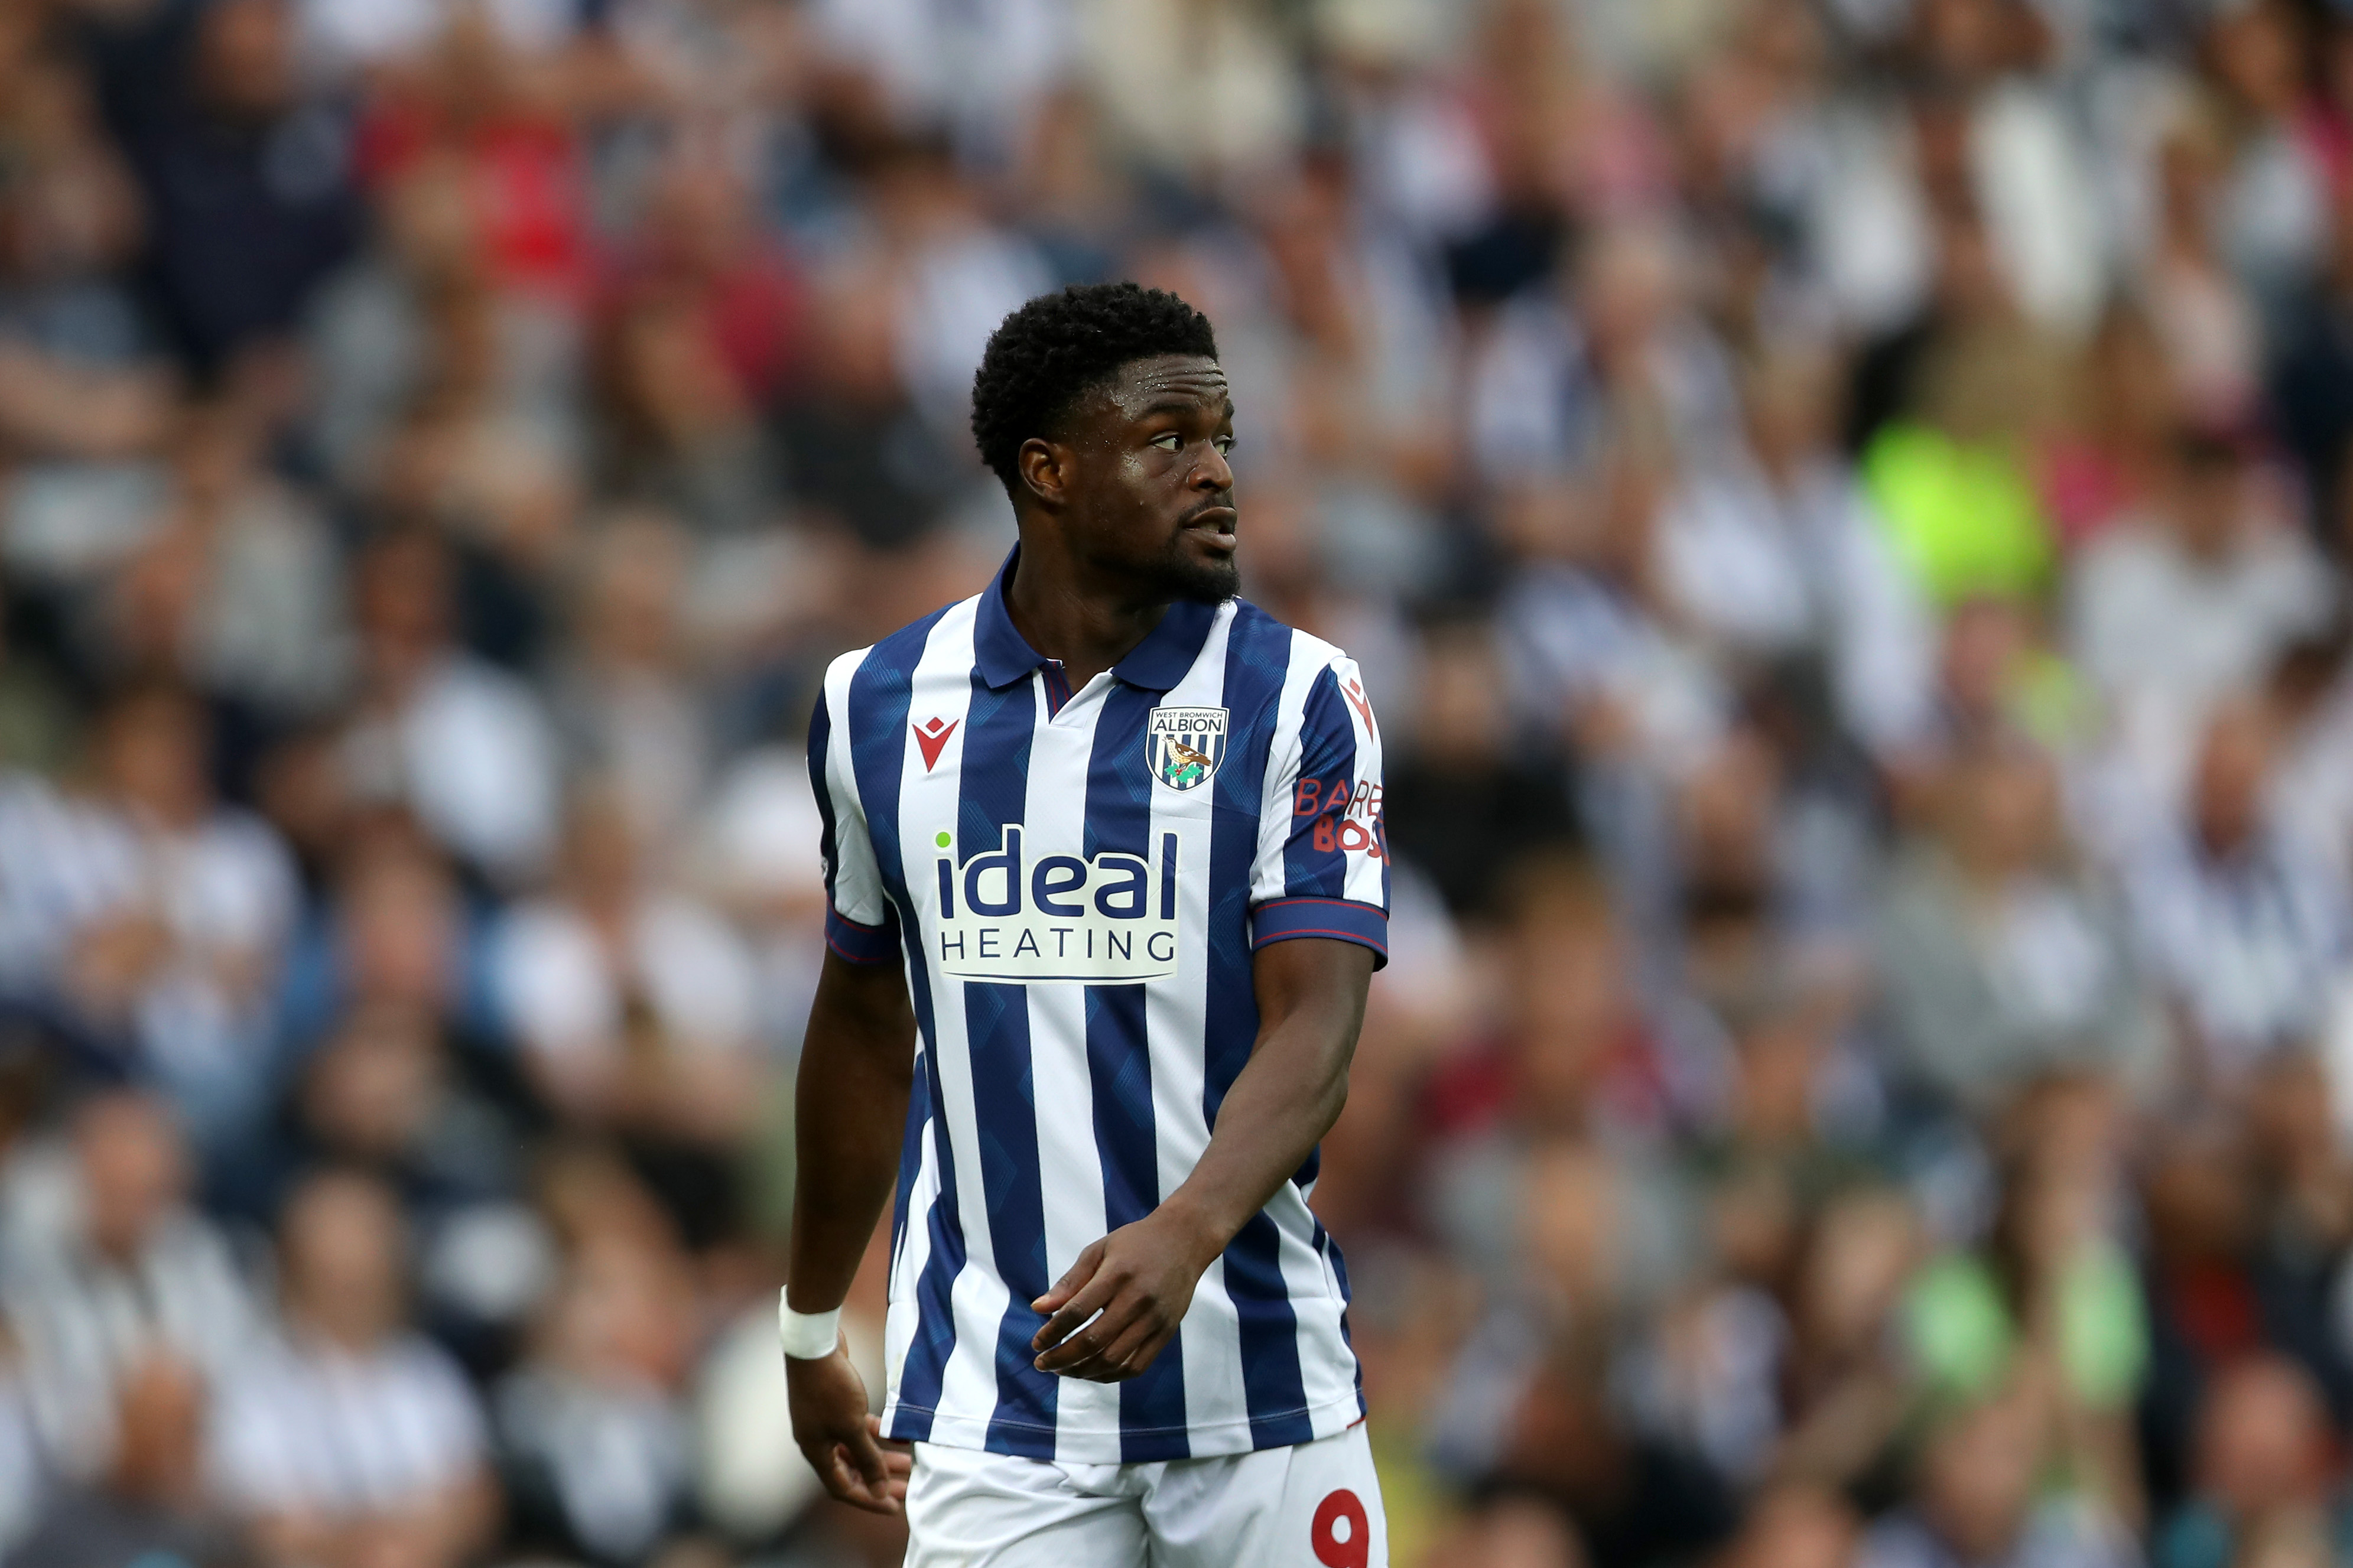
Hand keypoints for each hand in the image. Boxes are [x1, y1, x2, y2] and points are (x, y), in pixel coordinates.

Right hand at [786, 1345, 910, 1513]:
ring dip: (882, 1457)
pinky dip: (879, 1432)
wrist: (814, 1344)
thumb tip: (881, 1491)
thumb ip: (868, 1459)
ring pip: (858, 1448)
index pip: (842, 1488)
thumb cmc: (831, 1387)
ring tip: (911, 1463)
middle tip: (908, 1488)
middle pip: (851, 1470)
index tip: (895, 1507)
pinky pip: (860, 1427)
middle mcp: (818, 1440)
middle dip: (879, 1481)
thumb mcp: (853, 1426)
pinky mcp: (836, 1404)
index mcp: (816, 1451)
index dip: (868, 1500)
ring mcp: (826, 1421)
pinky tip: (900, 1434)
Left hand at [1030, 1209, 1219, 1382]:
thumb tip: (1038, 1308)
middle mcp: (1138, 1299)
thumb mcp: (1098, 1251)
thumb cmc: (1135, 1244)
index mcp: (1117, 1275)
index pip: (1077, 1312)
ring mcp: (1155, 1319)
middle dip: (1062, 1358)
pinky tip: (1091, 1372)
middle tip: (1042, 1363)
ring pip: (1113, 1360)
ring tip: (1063, 1370)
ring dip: (1082, 1371)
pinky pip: (1136, 1366)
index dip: (1052, 1332)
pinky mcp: (1166, 1333)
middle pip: (1093, 1341)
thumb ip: (1070, 1282)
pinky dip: (1110, 1375)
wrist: (1184, 1241)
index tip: (1036, 1343)